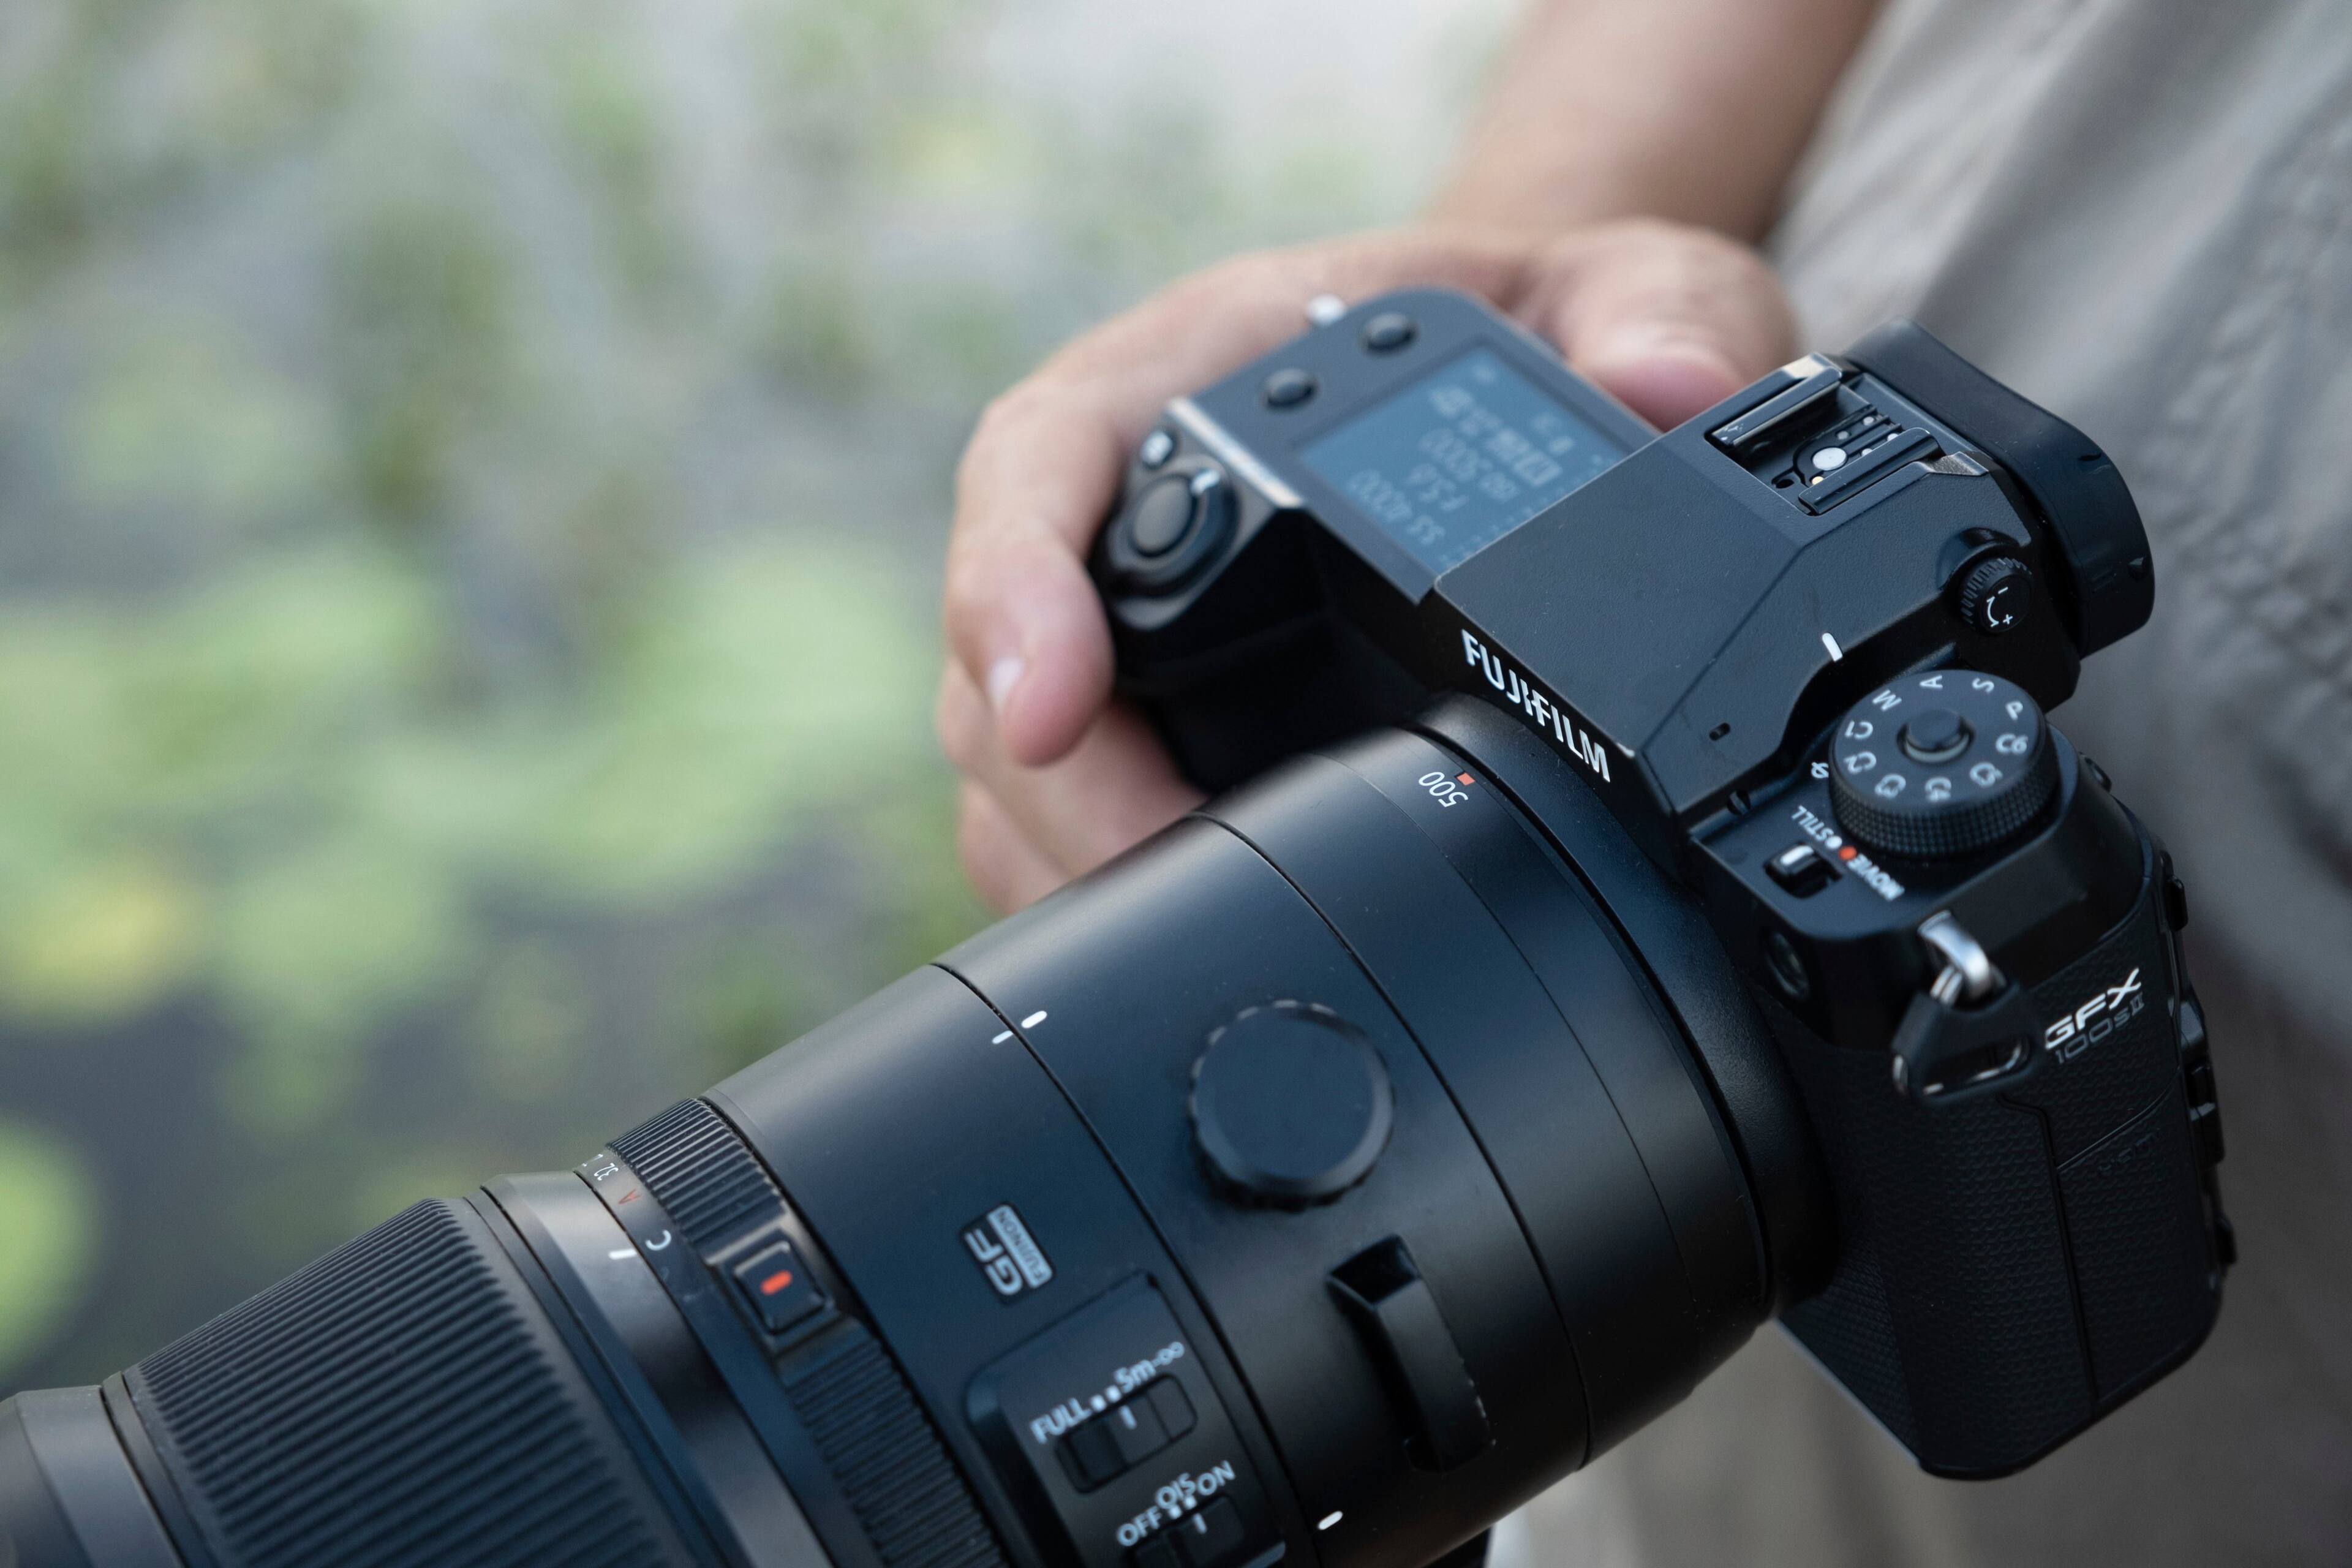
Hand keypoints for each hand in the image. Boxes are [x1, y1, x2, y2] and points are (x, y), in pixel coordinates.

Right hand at [939, 220, 1795, 911]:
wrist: (1496, 378)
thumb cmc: (1517, 325)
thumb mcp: (1610, 288)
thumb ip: (1653, 312)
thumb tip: (1674, 394)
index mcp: (1183, 376)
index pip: (1037, 466)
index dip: (1014, 588)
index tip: (1050, 704)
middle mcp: (1115, 504)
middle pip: (1002, 657)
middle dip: (1066, 793)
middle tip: (1178, 890)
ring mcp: (1114, 624)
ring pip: (1018, 763)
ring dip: (1079, 856)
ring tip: (1200, 937)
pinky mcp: (1143, 718)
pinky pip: (1070, 813)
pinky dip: (1109, 880)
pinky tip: (1201, 934)